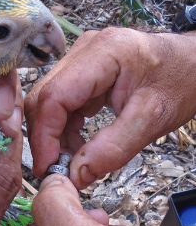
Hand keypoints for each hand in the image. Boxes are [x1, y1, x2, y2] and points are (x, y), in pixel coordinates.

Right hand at [25, 28, 195, 188]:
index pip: (55, 96)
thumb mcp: (152, 119)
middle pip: (44, 98)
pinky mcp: (83, 72)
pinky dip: (64, 128)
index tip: (47, 166)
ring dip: (53, 135)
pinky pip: (60, 103)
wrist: (194, 65)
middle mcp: (85, 51)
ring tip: (72, 159)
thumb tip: (77, 175)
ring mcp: (81, 60)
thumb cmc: (181, 81)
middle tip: (57, 168)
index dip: (45, 135)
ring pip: (48, 102)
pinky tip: (77, 144)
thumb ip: (113, 149)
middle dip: (46, 137)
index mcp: (104, 52)